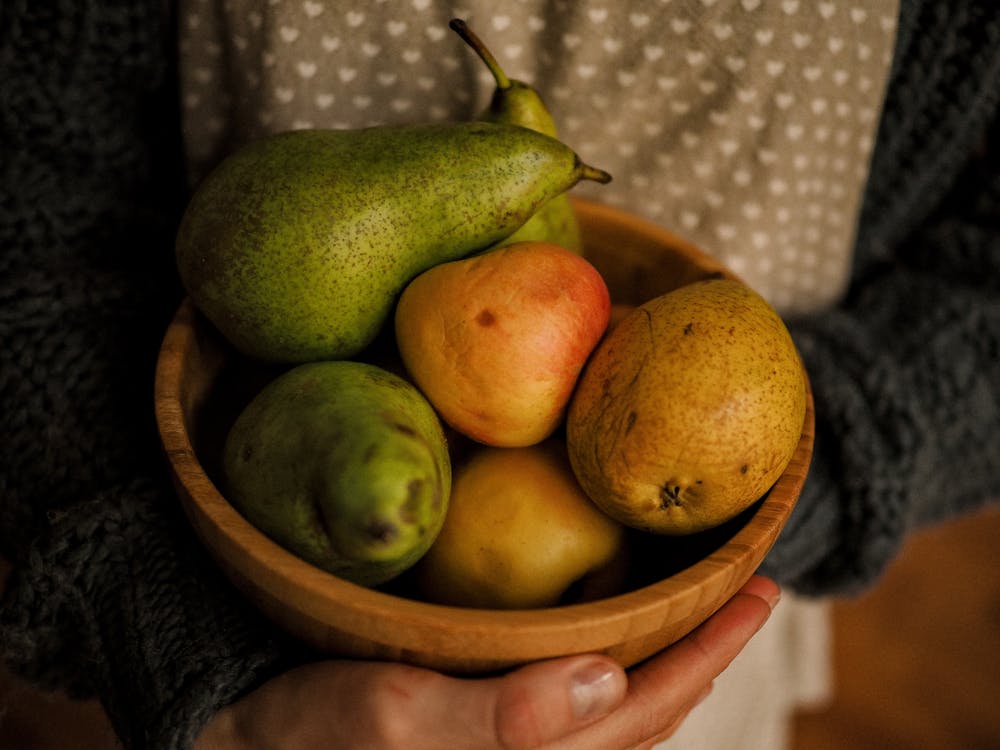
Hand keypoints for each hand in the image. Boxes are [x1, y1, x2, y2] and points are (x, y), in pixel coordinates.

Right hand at [196, 575, 778, 749]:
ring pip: (616, 709)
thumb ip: (501, 718)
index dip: (713, 647)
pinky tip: (605, 631)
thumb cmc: (308, 736)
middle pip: (649, 710)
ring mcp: (509, 748)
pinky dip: (609, 661)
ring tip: (695, 603)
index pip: (651, 706)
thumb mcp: (394, 719)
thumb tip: (605, 682)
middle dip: (705, 649)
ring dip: (664, 654)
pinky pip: (572, 702)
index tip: (764, 587)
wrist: (240, 741)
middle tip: (746, 588)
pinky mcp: (480, 729)